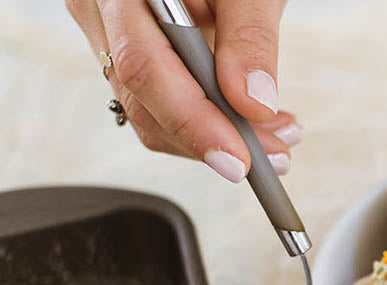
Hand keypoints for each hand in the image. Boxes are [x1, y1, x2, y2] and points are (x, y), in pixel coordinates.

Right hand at [67, 0, 301, 181]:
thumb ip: (250, 37)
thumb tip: (254, 103)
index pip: (142, 67)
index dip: (192, 122)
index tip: (238, 158)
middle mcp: (100, 10)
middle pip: (145, 101)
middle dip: (215, 140)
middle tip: (276, 155)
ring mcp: (109, 34)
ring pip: (152, 112)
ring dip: (218, 136)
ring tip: (277, 136)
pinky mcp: (129, 52)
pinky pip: (161, 101)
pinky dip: (210, 121)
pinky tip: (255, 123)